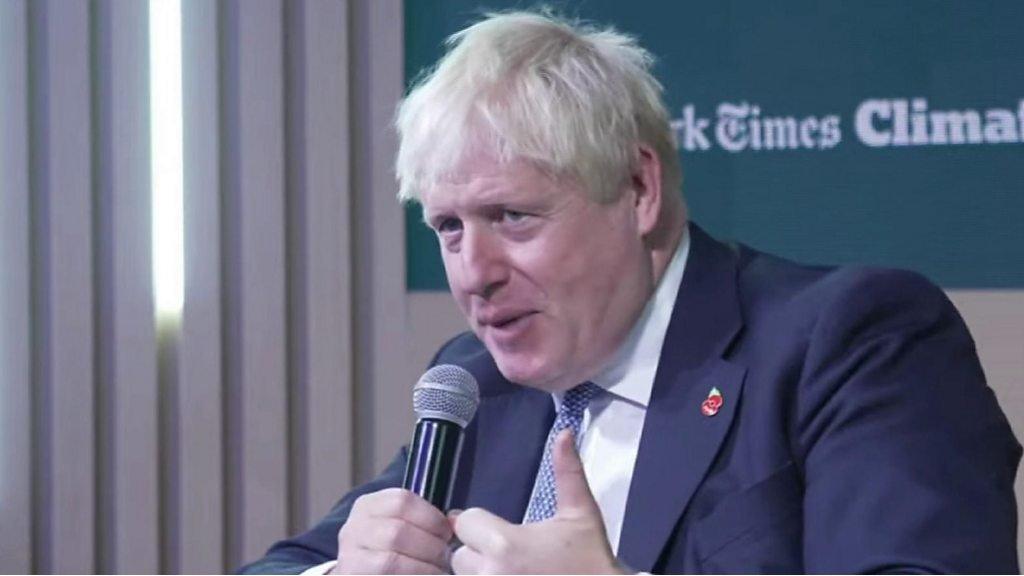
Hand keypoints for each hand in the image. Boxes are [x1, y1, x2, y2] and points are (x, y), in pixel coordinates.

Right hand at [332, 488, 452, 573]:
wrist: (365, 575)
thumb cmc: (393, 551)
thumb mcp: (402, 527)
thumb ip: (423, 521)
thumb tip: (457, 522)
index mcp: (368, 506)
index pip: (401, 501)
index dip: (431, 517)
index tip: (447, 533)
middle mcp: (353, 529)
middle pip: (397, 532)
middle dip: (430, 547)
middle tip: (446, 558)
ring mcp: (349, 557)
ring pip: (390, 560)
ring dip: (423, 568)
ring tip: (439, 572)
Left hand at [450, 430, 624, 573]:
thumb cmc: (592, 561)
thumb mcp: (580, 514)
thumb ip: (567, 472)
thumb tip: (565, 434)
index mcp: (505, 544)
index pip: (466, 522)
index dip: (482, 525)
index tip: (504, 533)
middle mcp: (490, 574)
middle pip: (459, 556)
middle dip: (478, 554)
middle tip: (510, 559)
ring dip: (481, 575)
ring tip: (513, 574)